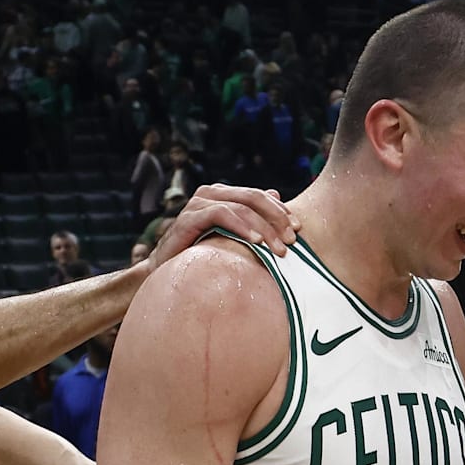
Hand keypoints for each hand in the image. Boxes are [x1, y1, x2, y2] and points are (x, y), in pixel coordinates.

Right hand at [147, 183, 299, 273]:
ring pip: (241, 206)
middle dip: (276, 218)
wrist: (165, 271)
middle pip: (253, 198)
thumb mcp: (231, 236)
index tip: (298, 229)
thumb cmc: (200, 254)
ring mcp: (198, 202)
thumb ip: (250, 217)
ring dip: (264, 227)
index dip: (280, 211)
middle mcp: (210, 193)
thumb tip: (276, 194)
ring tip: (278, 247)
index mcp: (222, 194)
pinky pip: (222, 214)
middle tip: (292, 240)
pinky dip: (242, 227)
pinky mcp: (189, 216)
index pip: (258, 196)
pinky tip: (256, 242)